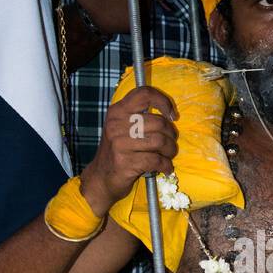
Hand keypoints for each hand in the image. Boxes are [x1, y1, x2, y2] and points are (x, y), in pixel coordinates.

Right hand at [80, 86, 178, 215]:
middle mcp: (116, 124)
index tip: (172, 115)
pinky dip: (166, 165)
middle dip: (171, 135)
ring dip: (170, 150)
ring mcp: (120, 143)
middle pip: (158, 122)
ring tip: (169, 156)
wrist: (100, 178)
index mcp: (117, 111)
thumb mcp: (121, 128)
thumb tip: (169, 114)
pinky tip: (166, 168)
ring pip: (160, 141)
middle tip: (171, 143)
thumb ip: (139, 117)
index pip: (144, 94)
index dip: (163, 101)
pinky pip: (156, 160)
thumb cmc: (117, 152)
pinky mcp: (125, 162)